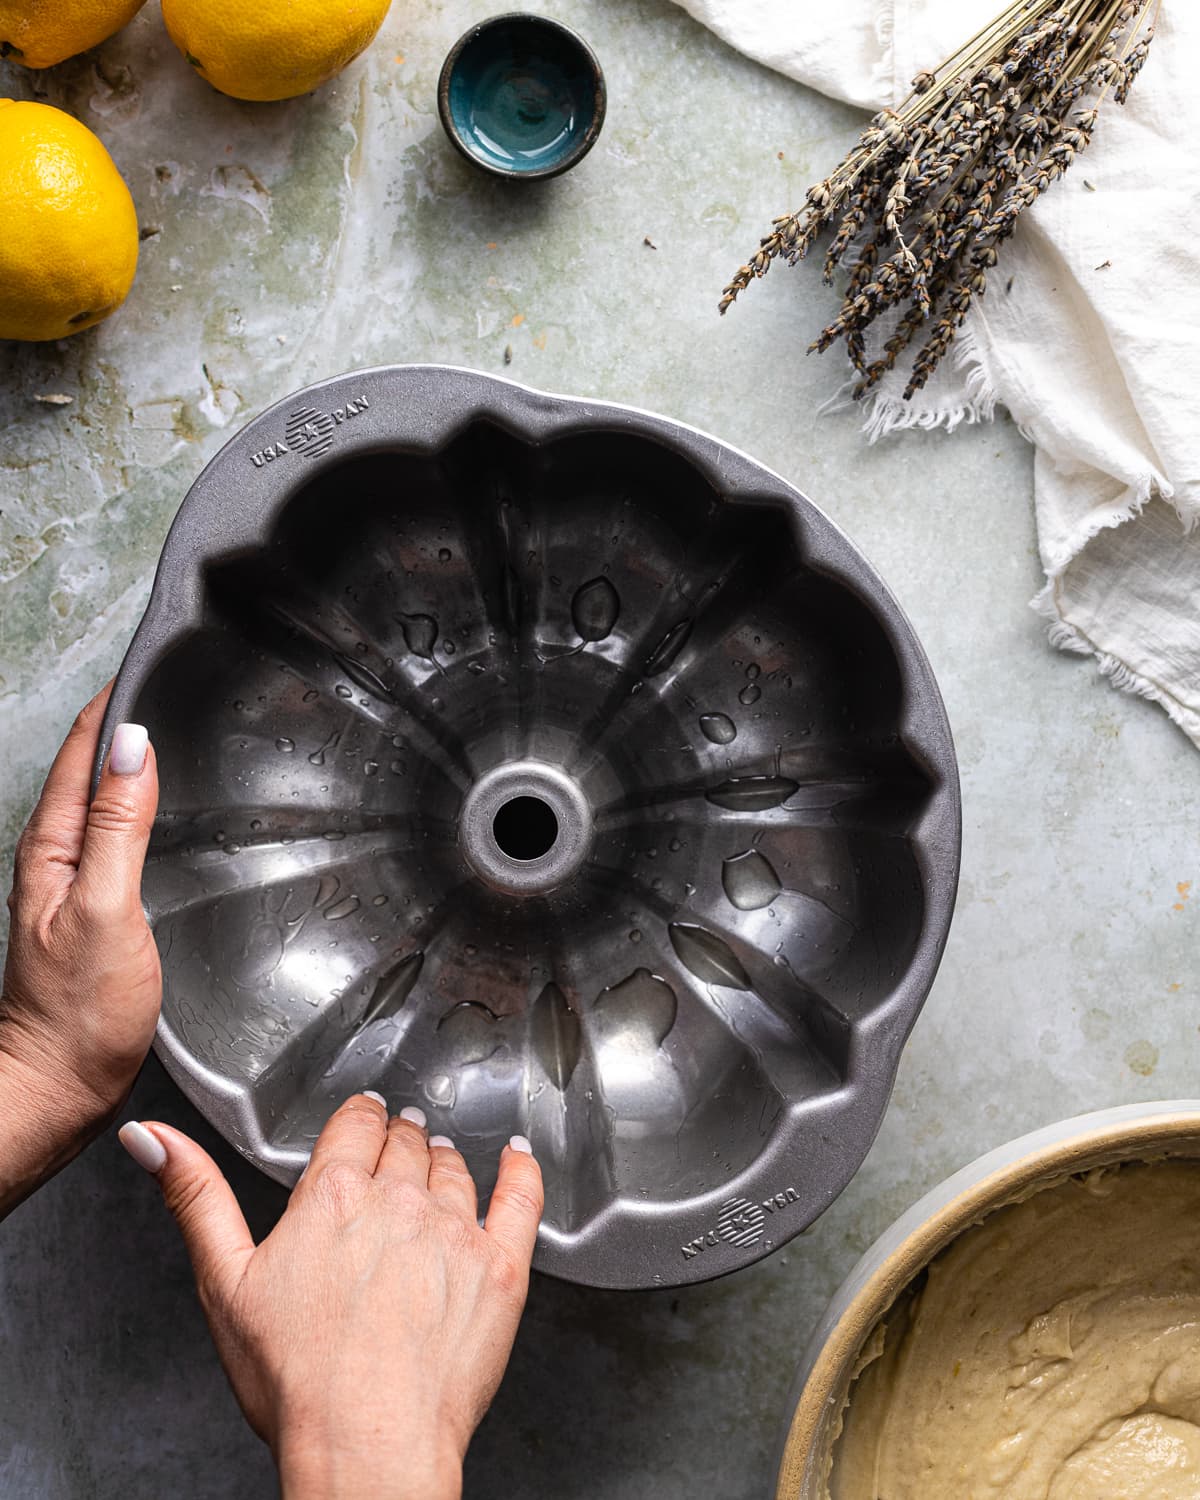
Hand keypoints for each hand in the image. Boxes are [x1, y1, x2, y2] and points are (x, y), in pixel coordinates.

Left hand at [0, 685, 159, 1214]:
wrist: (56, 1090)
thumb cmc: (77, 1014)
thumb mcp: (105, 909)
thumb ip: (120, 827)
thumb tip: (132, 745)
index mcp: (52, 847)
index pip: (83, 751)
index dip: (114, 704)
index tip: (150, 663)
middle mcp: (57, 859)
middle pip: (90, 768)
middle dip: (124, 719)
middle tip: (174, 679)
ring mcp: (75, 886)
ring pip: (105, 800)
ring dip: (134, 761)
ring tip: (177, 727)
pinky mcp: (97, 912)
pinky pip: (120, 838)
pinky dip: (143, 807)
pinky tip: (170, 813)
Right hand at [119, 1097, 543, 1499]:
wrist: (368, 1446)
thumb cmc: (296, 1382)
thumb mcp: (224, 1283)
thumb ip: (194, 1197)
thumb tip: (152, 1139)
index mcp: (332, 1195)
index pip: (356, 1123)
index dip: (359, 1117)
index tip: (363, 1116)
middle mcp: (399, 1200)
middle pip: (406, 1142)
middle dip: (399, 1139)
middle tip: (396, 1145)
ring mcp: (456, 1230)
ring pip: (454, 1167)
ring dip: (444, 1158)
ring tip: (439, 1160)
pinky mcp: (501, 1266)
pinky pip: (522, 1196)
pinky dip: (521, 1169)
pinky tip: (517, 1159)